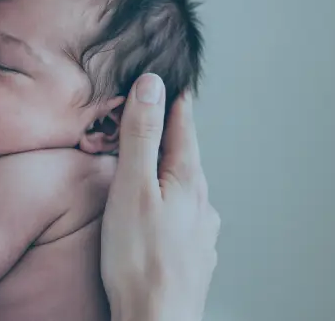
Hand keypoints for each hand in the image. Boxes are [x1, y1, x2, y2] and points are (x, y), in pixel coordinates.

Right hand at [101, 74, 219, 320]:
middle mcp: (202, 204)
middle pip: (185, 156)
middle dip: (169, 133)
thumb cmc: (139, 260)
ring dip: (169, 171)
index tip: (171, 74)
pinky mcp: (192, 258)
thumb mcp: (132, 187)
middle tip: (156, 110)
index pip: (183, 124)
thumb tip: (152, 84)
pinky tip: (158, 214)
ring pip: (185, 189)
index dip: (173, 97)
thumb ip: (141, 136)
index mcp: (188, 180)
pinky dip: (168, 203)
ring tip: (152, 162)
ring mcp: (201, 233)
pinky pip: (182, 217)